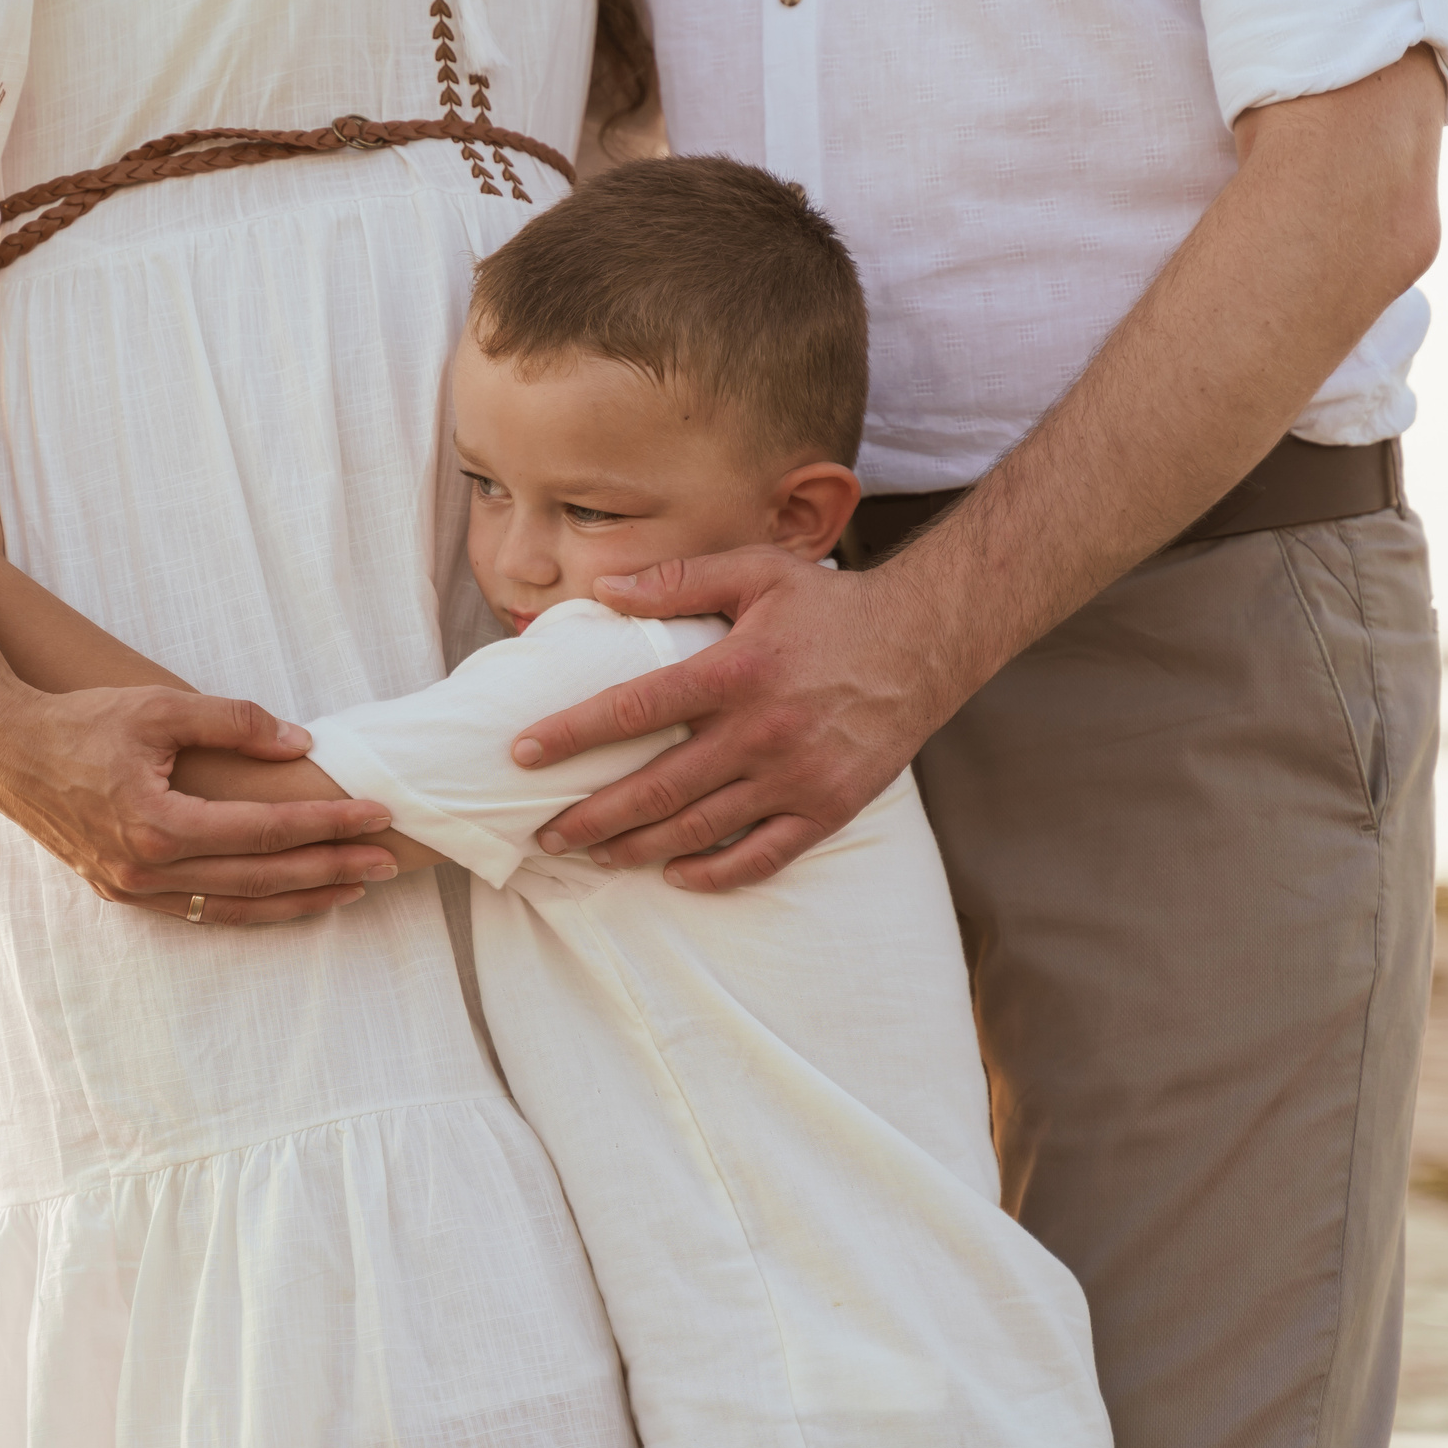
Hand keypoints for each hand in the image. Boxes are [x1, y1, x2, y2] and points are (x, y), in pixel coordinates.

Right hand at [0, 676, 401, 925]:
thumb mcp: (158, 706)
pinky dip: (250, 906)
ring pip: (235, 906)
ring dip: (299, 898)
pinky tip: (287, 898)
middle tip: (388, 860)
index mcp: (159, 825)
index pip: (267, 831)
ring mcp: (132, 888)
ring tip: (352, 887)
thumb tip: (300, 745)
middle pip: (262, 876)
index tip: (376, 813)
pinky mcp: (122, 890)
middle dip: (330, 867)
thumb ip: (235, 722)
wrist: (2, 749)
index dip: (328, 823)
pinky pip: (200, 910)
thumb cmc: (80, 720)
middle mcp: (146, 869)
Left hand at [513, 547, 950, 890]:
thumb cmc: (831, 605)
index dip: (571, 733)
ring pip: (700, 829)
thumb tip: (604, 591)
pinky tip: (677, 875)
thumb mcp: (755, 572)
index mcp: (735, 671)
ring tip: (594, 855)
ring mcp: (797, 776)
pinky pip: (763, 855)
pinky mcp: (829, 808)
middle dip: (592, 817)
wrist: (925, 642)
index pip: (634, 709)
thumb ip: (677, 579)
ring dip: (639, 848)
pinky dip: (716, 872)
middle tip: (545, 833)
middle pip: (657, 788)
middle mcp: (762, 730)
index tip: (522, 752)